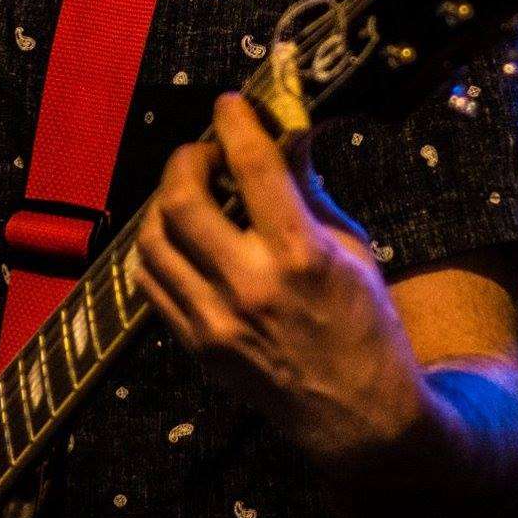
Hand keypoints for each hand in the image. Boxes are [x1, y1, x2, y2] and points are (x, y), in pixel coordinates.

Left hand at [134, 92, 428, 469]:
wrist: (358, 414)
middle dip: (186, 159)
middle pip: (182, 201)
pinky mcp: (197, 346)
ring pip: (153, 241)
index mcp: (300, 255)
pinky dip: (157, 248)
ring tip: (188, 190)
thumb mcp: (352, 246)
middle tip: (203, 150)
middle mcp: (250, 286)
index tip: (231, 104)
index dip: (235, 122)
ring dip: (163, 202)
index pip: (252, 167)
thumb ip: (309, 188)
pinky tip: (179, 236)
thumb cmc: (365, 323)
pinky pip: (152, 284)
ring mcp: (216, 321)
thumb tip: (288, 131)